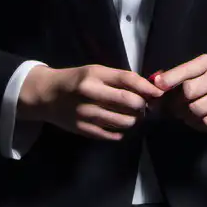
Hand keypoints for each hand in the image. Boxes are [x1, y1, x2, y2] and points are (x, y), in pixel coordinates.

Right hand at [18, 64, 164, 140]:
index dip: (147, 87)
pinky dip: (121, 131)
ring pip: (124, 121)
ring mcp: (86, 114)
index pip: (127, 80)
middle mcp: (90, 94)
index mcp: (94, 75)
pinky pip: (113, 135)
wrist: (47, 96)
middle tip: (144, 106)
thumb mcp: (95, 72)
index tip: (159, 93)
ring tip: (132, 116)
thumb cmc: (76, 81)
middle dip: (142, 105)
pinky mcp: (84, 130)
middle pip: (129, 102)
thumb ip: (119, 79)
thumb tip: (149, 88)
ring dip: (134, 120)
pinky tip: (118, 124)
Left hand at [149, 55, 206, 131]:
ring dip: (184, 115)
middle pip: (189, 91)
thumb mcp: (201, 69)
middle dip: (175, 102)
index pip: (187, 69)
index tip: (157, 85)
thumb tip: (154, 83)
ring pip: (197, 109)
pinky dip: (196, 124)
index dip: (170, 78)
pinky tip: (194, 120)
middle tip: (170, 108)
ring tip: (182, 114)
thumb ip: (179, 75)